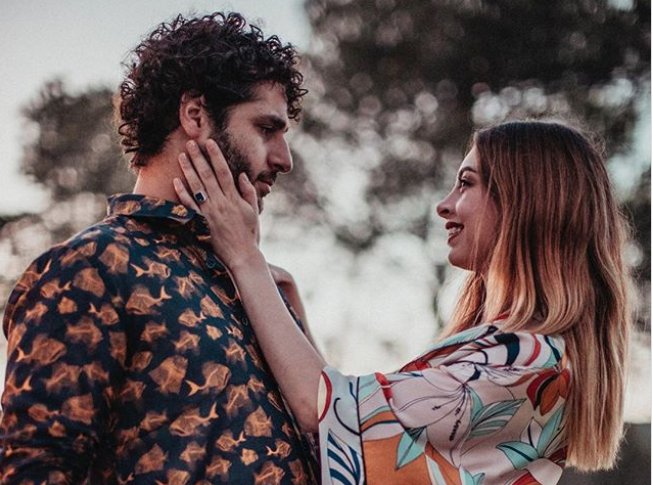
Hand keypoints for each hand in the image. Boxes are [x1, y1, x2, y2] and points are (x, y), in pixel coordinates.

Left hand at [173, 139, 261, 268]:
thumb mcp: (254, 211)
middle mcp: (221, 203)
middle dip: (198, 158)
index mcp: (234, 198)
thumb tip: (241, 175)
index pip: (224, 171)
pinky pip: (190, 206)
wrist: (242, 256)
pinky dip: (183, 193)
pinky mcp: (202, 223)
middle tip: (190, 143)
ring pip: (197, 187)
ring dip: (188, 170)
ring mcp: (210, 213)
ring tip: (182, 156)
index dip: (216, 156)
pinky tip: (176, 181)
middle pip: (207, 175)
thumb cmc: (250, 234)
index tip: (209, 142)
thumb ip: (248, 192)